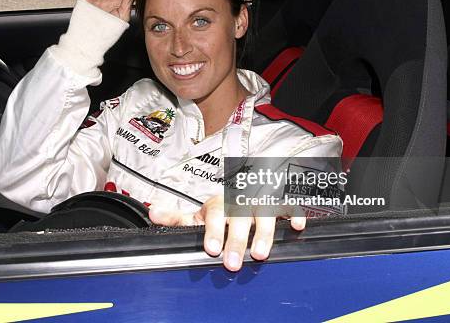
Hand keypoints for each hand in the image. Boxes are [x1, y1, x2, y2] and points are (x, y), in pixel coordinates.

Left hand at [149, 195, 306, 271]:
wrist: (245, 188)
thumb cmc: (222, 208)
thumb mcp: (199, 212)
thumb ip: (177, 217)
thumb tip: (152, 212)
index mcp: (221, 204)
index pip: (216, 215)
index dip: (214, 231)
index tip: (212, 249)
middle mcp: (241, 202)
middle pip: (240, 218)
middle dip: (237, 240)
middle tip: (233, 262)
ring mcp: (262, 202)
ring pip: (265, 215)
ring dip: (264, 233)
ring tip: (260, 253)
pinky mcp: (281, 204)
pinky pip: (290, 206)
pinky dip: (294, 215)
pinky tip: (296, 226)